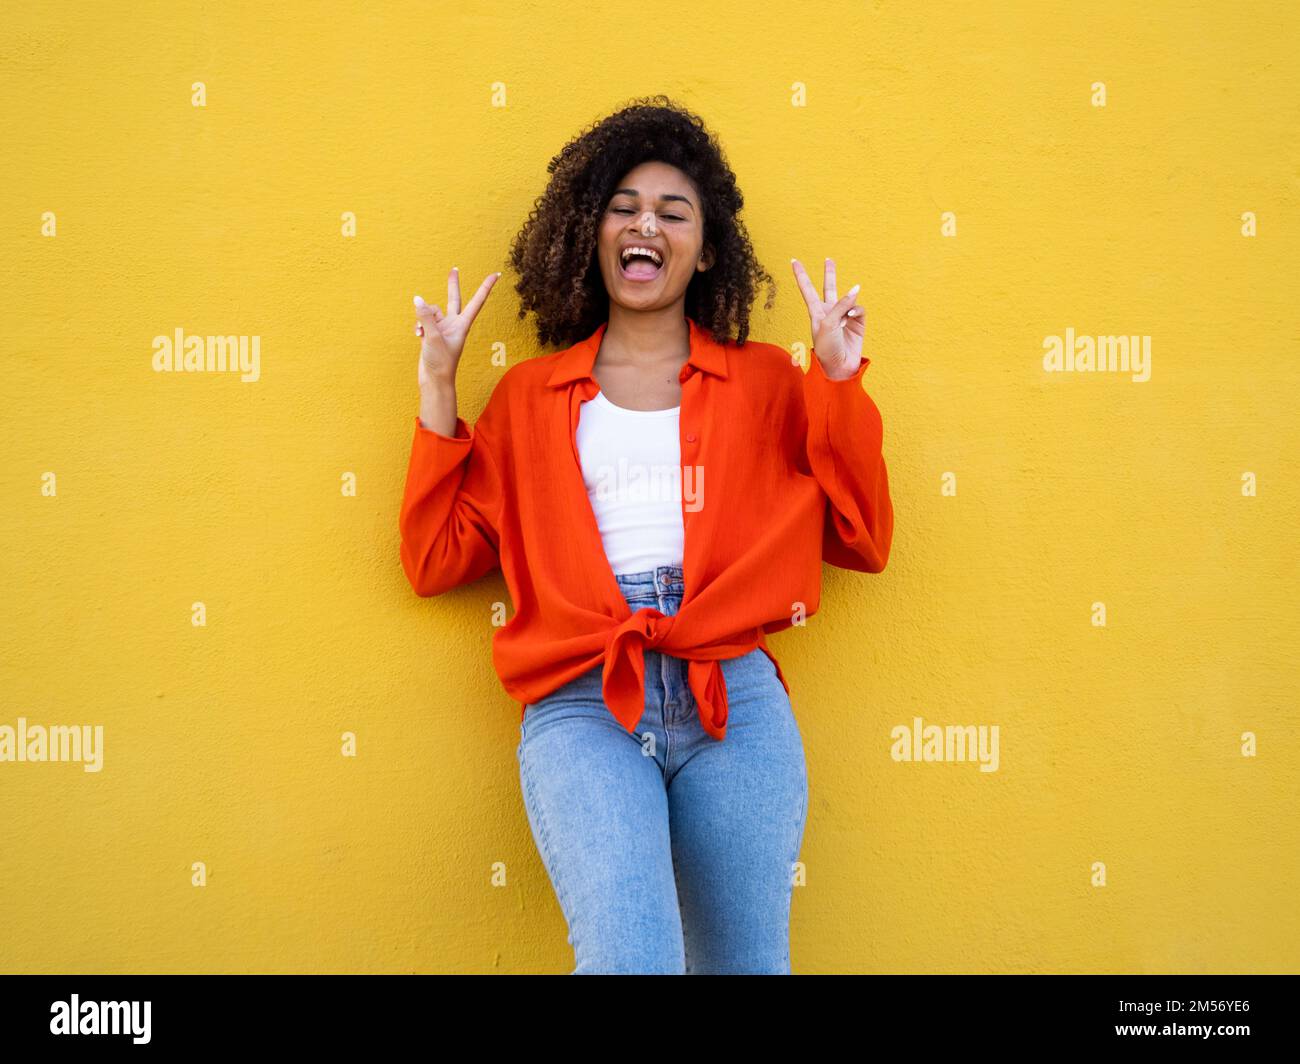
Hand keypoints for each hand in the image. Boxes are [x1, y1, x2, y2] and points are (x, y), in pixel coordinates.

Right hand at [413, 267, 500, 389]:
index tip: (496, 274)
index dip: (486, 287)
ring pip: (431, 312)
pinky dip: (418, 326)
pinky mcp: (432, 334)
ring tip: (421, 332)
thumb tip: (418, 299)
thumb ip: (426, 317)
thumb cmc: (440, 363)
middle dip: (452, 285)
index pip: (477, 301)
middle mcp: (454, 324)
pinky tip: (417, 335)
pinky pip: (423, 321)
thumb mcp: (432, 337)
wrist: (434, 381)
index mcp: (462, 325)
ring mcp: (442, 329)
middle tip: (454, 269)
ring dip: (423, 317)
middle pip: (454, 299)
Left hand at [791, 257, 864, 378]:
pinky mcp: (858, 323)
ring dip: (848, 302)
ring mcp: (844, 317)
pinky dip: (857, 310)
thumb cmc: (826, 348)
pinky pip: (859, 309)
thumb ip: (841, 304)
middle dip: (830, 274)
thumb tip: (856, 290)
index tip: (793, 260)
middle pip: (829, 288)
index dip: (800, 275)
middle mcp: (829, 312)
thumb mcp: (827, 323)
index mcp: (816, 312)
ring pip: (849, 299)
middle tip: (829, 259)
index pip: (807, 289)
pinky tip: (853, 316)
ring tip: (846, 317)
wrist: (838, 367)